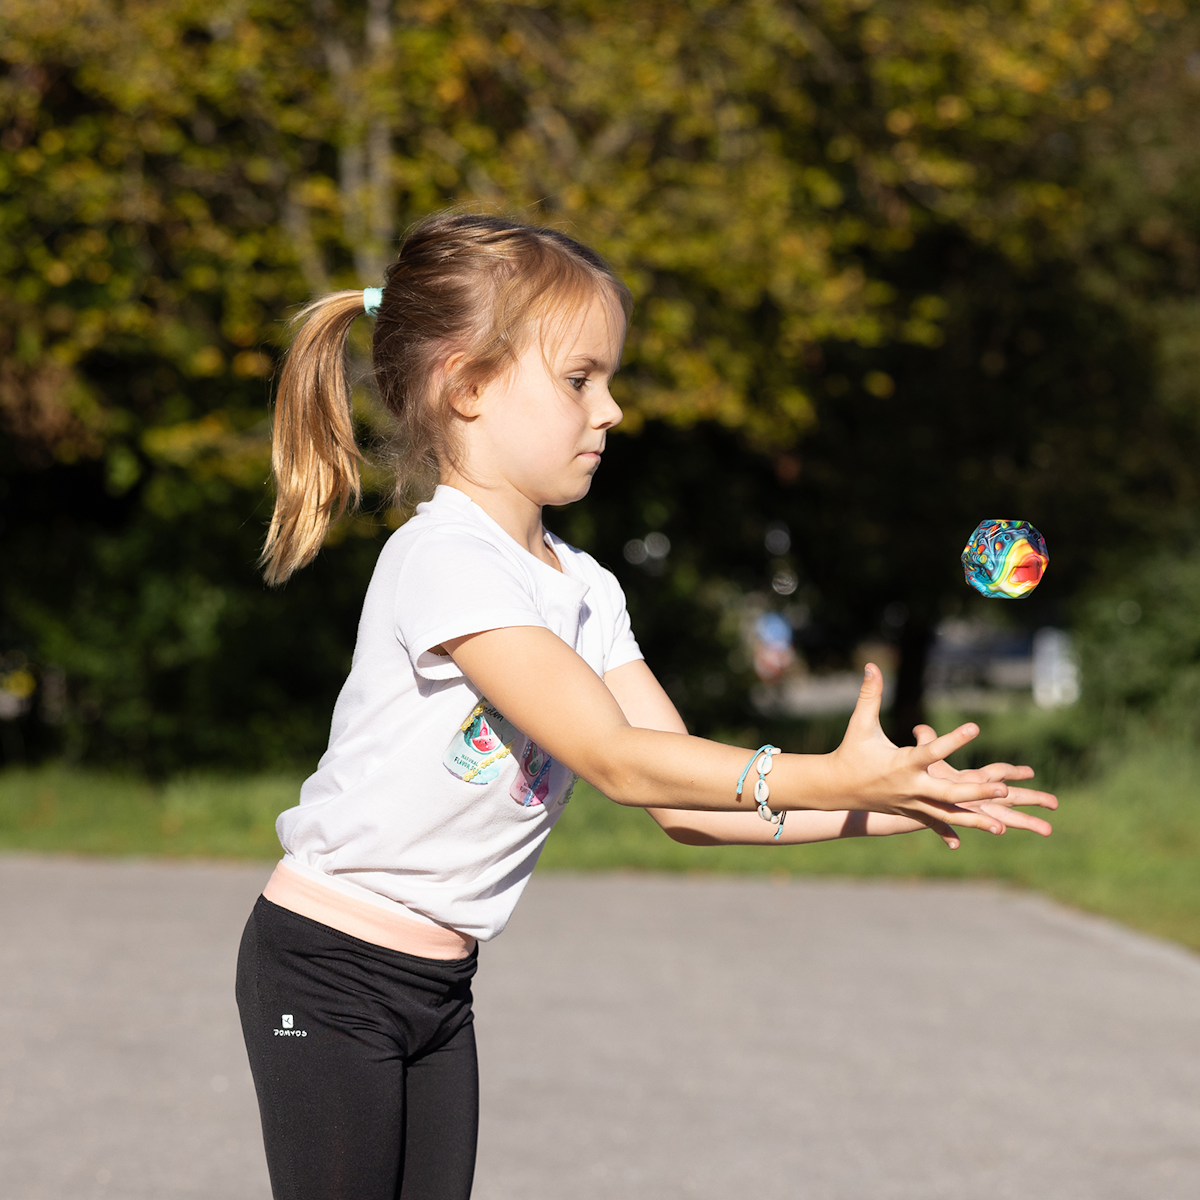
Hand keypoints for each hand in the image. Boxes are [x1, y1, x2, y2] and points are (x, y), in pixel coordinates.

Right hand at [827, 664, 1042, 845]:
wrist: (835, 787)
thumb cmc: (851, 751)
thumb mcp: (861, 724)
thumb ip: (870, 695)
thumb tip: (871, 666)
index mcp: (901, 763)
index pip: (932, 752)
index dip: (953, 740)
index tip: (975, 727)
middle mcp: (910, 787)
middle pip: (948, 793)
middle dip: (976, 792)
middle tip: (1003, 789)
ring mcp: (911, 804)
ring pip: (947, 814)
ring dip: (974, 819)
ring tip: (1001, 827)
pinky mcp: (910, 813)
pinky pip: (934, 823)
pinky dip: (950, 832)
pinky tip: (966, 841)